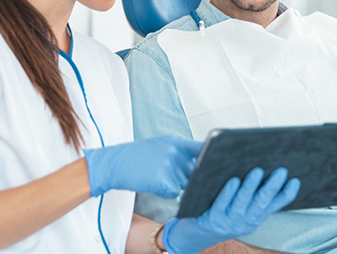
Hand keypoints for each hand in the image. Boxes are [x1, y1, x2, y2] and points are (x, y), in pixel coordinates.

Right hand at [83, 136, 201, 196]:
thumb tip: (198, 165)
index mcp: (177, 142)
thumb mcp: (160, 145)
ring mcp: (170, 166)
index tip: (221, 162)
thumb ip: (179, 153)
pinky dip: (164, 193)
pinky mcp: (163, 181)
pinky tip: (151, 184)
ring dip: (174, 185)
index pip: (202, 148)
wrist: (115, 163)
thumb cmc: (137, 156)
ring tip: (155, 175)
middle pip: (194, 171)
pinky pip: (173, 193)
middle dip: (189, 177)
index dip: (212, 156)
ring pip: (184, 184)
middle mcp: (176, 152)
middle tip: (170, 174)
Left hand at [162, 167, 299, 253]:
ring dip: (251, 187)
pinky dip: (228, 192)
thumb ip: (252, 194)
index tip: (295, 180)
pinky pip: (222, 204)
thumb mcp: (240, 207)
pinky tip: (233, 181)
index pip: (275, 205)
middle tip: (281, 170)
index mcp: (254, 217)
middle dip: (272, 186)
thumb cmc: (219, 213)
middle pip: (261, 202)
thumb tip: (263, 167)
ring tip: (257, 171)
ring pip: (243, 202)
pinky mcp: (212, 219)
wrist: (193, 233)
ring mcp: (229, 222)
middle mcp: (245, 221)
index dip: (286, 194)